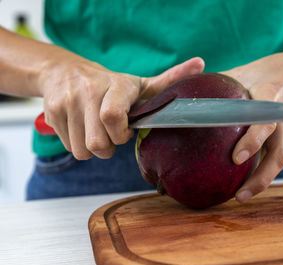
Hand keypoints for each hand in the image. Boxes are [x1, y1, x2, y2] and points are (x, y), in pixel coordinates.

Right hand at [39, 56, 204, 159]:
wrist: (64, 72)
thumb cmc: (110, 84)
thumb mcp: (140, 84)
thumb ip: (170, 79)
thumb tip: (201, 65)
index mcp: (117, 85)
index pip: (112, 117)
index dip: (120, 133)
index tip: (124, 131)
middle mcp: (89, 90)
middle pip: (97, 144)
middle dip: (107, 148)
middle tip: (111, 135)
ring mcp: (67, 101)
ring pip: (81, 151)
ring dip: (92, 148)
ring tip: (97, 131)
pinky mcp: (51, 112)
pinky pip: (68, 147)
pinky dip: (77, 144)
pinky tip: (82, 128)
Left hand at [221, 42, 282, 201]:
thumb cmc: (273, 70)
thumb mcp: (247, 71)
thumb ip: (223, 85)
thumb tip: (188, 98)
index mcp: (272, 95)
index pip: (264, 121)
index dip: (252, 140)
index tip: (237, 158)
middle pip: (278, 152)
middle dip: (260, 176)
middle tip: (238, 193)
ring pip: (279, 160)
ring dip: (262, 181)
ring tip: (240, 196)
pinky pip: (276, 157)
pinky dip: (263, 172)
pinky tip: (245, 184)